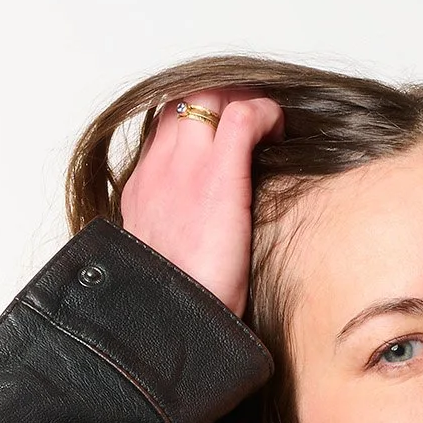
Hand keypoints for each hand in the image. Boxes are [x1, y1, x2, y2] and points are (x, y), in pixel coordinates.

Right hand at [117, 90, 284, 317]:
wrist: (167, 326)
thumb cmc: (178, 308)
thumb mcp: (164, 265)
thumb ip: (176, 237)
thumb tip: (205, 238)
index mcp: (143, 193)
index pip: (166, 128)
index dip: (201, 121)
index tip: (229, 136)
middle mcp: (157, 171)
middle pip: (183, 101)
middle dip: (222, 99)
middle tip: (255, 123)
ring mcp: (183, 168)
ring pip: (208, 96)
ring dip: (243, 101)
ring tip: (270, 127)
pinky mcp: (217, 177)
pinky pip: (241, 116)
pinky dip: (265, 113)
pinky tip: (280, 131)